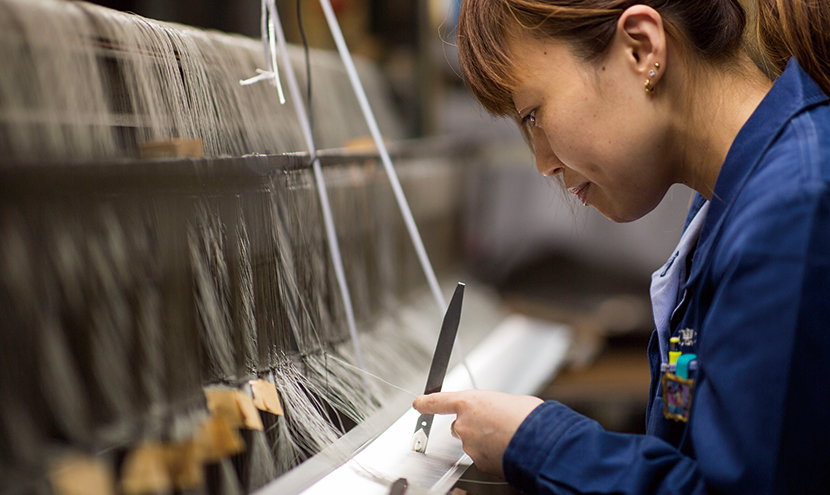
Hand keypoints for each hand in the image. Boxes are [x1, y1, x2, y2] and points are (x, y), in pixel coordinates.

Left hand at [413, 390, 542, 476]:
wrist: (542, 442)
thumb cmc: (529, 418)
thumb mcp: (508, 400)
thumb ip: (491, 406)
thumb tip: (492, 414)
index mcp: (469, 403)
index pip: (438, 401)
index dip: (426, 402)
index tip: (418, 403)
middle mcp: (464, 425)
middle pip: (459, 426)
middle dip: (472, 426)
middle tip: (494, 424)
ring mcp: (470, 447)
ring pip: (472, 443)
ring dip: (485, 441)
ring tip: (507, 437)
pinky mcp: (480, 464)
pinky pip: (483, 457)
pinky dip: (493, 454)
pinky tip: (508, 449)